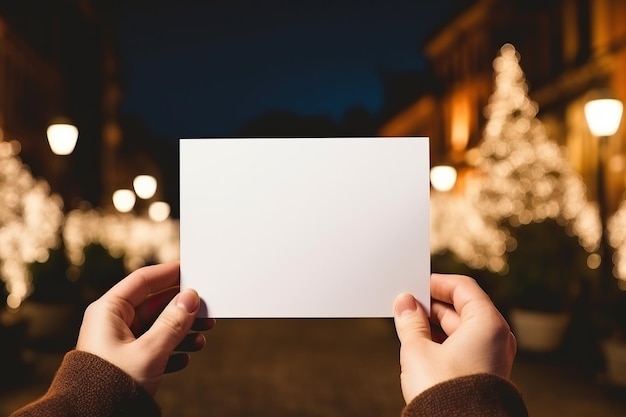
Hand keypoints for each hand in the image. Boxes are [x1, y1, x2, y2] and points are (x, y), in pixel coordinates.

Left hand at [76, 262, 214, 395]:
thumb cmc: (110, 385)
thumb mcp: (149, 351)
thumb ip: (173, 322)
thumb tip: (190, 298)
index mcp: (109, 311)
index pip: (142, 281)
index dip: (168, 273)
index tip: (191, 269)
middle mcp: (113, 323)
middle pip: (154, 305)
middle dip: (181, 308)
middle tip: (206, 307)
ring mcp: (119, 342)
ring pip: (157, 327)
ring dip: (181, 331)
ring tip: (202, 336)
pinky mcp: (127, 361)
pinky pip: (154, 347)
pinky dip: (172, 350)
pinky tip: (186, 356)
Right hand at [393, 274, 515, 403]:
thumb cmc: (445, 393)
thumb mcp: (418, 350)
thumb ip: (410, 322)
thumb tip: (405, 304)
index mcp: (487, 324)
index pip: (463, 288)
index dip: (436, 283)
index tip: (416, 285)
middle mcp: (496, 337)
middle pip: (463, 307)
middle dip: (432, 306)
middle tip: (406, 306)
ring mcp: (493, 356)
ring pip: (462, 328)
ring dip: (435, 325)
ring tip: (409, 326)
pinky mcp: (485, 373)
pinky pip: (464, 346)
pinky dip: (444, 341)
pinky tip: (422, 345)